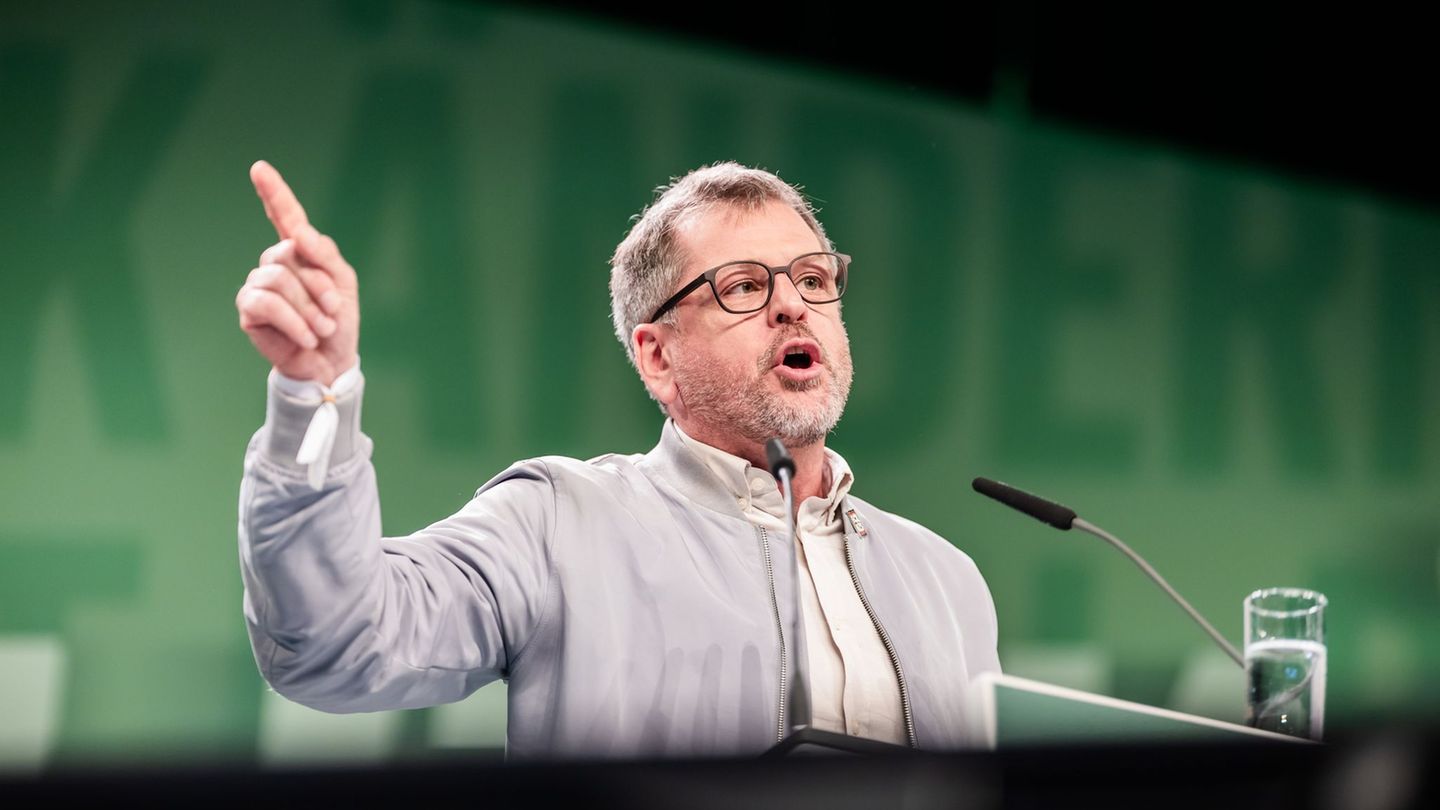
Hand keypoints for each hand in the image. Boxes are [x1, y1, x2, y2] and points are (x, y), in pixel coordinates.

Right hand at [236, 160, 358, 385]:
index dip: (273, 192)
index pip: (284, 216)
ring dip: (309, 308)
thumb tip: (297, 233)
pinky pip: (268, 303)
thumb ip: (324, 253)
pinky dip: (294, 322)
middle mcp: (275, 264)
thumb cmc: (337, 322)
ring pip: (278, 278)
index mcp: (300, 252)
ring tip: (320, 328)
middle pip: (288, 252)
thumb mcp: (344, 282)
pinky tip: (307, 337)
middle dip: (318, 285)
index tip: (260, 168)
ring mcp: (258, 285)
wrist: (331, 362)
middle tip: (332, 312)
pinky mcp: (249, 311)